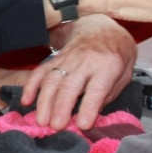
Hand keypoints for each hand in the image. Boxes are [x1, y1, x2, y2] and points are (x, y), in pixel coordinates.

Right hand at [11, 15, 135, 130]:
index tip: (83, 125)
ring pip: (52, 79)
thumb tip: (93, 114)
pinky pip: (40, 71)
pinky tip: (26, 100)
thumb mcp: (125, 72)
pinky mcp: (55, 58)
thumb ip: (109, 93)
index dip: (89, 107)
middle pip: (70, 85)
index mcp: (107, 66)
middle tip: (56, 126)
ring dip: (44, 101)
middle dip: (61, 107)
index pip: (97, 88)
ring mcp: (68, 59)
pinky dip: (31, 86)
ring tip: (42, 120)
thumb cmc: (117, 53)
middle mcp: (85, 61)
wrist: (102, 26)